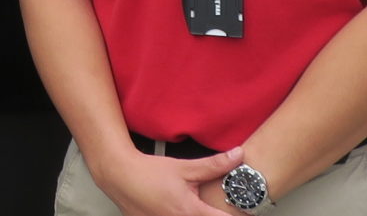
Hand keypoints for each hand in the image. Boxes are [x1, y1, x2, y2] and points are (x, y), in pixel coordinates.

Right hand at [89, 147, 246, 215]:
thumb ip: (214, 165)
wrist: (119, 177)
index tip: (247, 212)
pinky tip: (179, 208)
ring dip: (199, 214)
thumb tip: (238, 156)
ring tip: (198, 205)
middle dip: (216, 214)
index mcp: (191, 211)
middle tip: (220, 206)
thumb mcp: (184, 167)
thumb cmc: (150, 172)